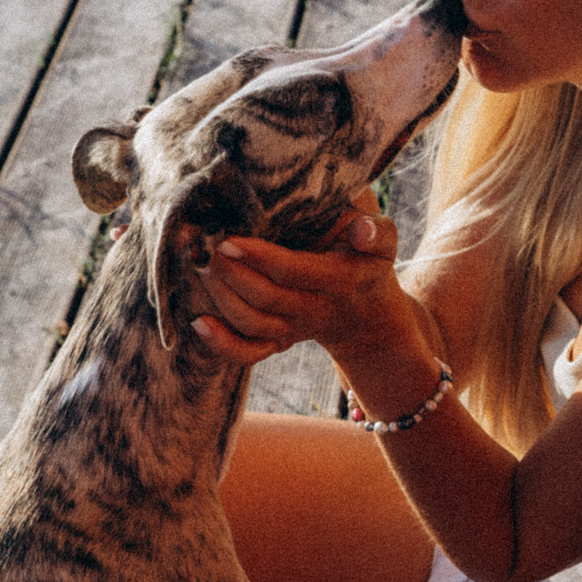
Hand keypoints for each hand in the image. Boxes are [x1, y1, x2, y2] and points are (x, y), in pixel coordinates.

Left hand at [190, 194, 421, 366]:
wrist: (367, 311)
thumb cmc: (366, 260)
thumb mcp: (383, 243)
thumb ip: (377, 232)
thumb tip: (360, 229)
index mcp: (339, 280)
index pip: (294, 272)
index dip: (260, 258)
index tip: (229, 240)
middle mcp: (316, 309)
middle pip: (267, 299)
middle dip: (231, 274)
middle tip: (206, 248)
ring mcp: (295, 329)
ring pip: (252, 323)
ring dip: (221, 297)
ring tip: (202, 267)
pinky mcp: (279, 341)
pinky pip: (249, 353)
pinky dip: (221, 344)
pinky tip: (198, 322)